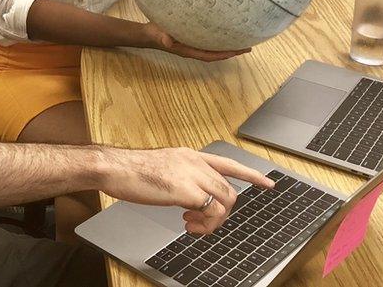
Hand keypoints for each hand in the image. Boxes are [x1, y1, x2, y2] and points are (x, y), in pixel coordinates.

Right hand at [100, 147, 274, 234]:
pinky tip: (189, 224)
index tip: (267, 183)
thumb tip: (189, 196)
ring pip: (225, 201)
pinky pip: (212, 211)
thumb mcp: (163, 168)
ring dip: (214, 221)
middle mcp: (195, 162)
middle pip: (228, 189)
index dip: (250, 174)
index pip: (228, 163)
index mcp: (189, 155)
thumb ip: (181, 177)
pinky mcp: (186, 190)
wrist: (115, 167)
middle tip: (200, 223)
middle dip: (222, 211)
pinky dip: (206, 224)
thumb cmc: (131, 170)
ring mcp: (192, 174)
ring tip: (194, 226)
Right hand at [141, 22, 249, 61]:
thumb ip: (163, 37)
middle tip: (248, 46)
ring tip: (243, 40)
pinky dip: (220, 38)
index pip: (210, 55)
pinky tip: (227, 32)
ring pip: (215, 47)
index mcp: (189, 50)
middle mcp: (194, 48)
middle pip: (217, 53)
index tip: (238, 51)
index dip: (224, 55)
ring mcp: (195, 44)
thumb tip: (168, 40)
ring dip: (228, 45)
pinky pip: (210, 40)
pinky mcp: (194, 37)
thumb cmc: (156, 33)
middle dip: (232, 51)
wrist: (150, 33)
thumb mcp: (159, 34)